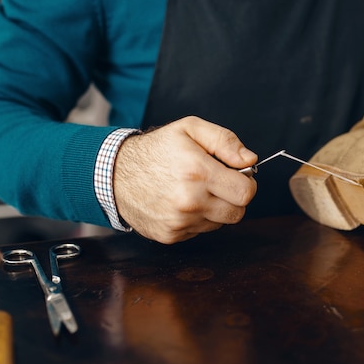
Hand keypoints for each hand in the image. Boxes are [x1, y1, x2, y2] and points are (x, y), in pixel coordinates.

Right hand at [113, 116, 257, 243]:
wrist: (114, 174)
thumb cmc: (156, 149)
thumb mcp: (190, 128)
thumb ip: (225, 141)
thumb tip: (250, 161)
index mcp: (198, 172)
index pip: (245, 193)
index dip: (247, 183)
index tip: (238, 175)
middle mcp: (189, 201)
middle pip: (237, 213)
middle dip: (234, 198)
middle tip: (218, 183)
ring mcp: (179, 221)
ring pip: (219, 223)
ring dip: (215, 208)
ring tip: (196, 190)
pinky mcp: (171, 235)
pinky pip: (200, 231)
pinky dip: (197, 218)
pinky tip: (182, 202)